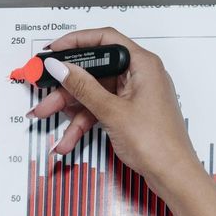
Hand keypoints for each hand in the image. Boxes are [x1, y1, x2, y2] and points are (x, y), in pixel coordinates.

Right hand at [29, 28, 199, 189]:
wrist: (173, 175)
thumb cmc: (158, 143)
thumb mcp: (112, 112)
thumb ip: (83, 87)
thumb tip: (61, 67)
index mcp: (143, 64)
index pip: (105, 39)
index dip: (76, 42)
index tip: (54, 51)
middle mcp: (140, 75)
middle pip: (95, 71)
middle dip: (66, 86)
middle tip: (43, 92)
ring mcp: (134, 95)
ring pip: (94, 94)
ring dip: (70, 109)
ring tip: (47, 117)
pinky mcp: (129, 113)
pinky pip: (100, 110)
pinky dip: (84, 123)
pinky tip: (68, 138)